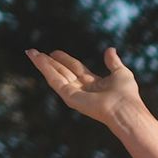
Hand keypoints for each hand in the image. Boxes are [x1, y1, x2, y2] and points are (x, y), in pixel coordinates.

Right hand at [27, 46, 143, 128]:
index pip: (75, 69)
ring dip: (42, 64)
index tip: (54, 52)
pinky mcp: (69, 96)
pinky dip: (45, 68)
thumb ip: (113, 62)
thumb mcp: (121, 72)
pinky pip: (54, 80)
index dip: (64, 59)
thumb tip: (110, 50)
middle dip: (49, 61)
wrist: (124, 108)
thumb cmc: (126, 94)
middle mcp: (82, 89)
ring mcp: (74, 93)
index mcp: (94, 84)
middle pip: (62, 71)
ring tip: (31, 53)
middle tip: (35, 52)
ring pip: (55, 75)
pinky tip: (37, 58)